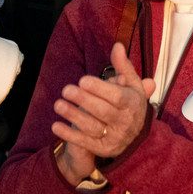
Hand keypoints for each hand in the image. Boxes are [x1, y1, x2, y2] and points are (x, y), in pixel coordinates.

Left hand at [51, 43, 155, 179]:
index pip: (117, 97)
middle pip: (103, 111)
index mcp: (134, 103)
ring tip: (58, 104)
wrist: (136, 137)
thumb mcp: (131, 86)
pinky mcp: (103, 148)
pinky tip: (56, 125)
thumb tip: (117, 45)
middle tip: (66, 90)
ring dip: (74, 116)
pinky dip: (70, 134)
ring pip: (92, 126)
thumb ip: (123, 66)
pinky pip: (84, 142)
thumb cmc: (130, 104)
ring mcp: (114, 136)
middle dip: (84, 100)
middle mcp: (125, 121)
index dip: (100, 89)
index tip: (83, 80)